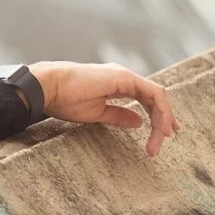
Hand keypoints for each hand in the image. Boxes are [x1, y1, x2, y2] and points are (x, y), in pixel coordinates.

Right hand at [29, 61, 180, 156]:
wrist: (49, 87)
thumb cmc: (65, 100)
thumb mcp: (97, 113)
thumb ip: (118, 116)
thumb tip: (138, 122)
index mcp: (115, 84)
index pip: (144, 98)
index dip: (156, 116)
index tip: (161, 135)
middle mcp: (123, 77)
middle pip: (153, 98)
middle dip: (163, 119)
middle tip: (165, 139)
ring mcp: (125, 76)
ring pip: (156, 96)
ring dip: (163, 118)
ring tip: (163, 138)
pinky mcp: (125, 78)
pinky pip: (154, 94)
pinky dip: (162, 111)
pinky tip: (161, 127)